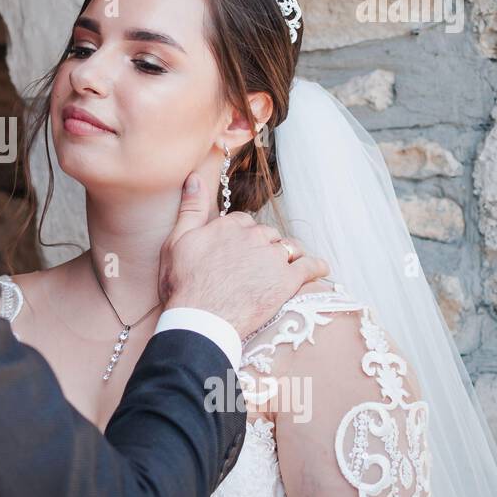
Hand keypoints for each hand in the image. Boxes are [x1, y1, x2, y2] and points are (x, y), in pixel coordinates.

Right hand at [159, 173, 328, 339]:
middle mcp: (253, 236)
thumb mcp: (176, 241)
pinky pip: (310, 267)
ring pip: (289, 247)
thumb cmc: (183, 284)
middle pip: (267, 234)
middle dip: (263, 246)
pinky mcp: (287, 280)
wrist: (200, 319)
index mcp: (228, 226)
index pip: (243, 221)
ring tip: (285, 267)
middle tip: (255, 265)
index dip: (241, 236)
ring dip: (288, 254)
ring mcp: (272, 258)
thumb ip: (190, 208)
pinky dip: (316, 267)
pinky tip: (320, 269)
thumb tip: (195, 177)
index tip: (237, 250)